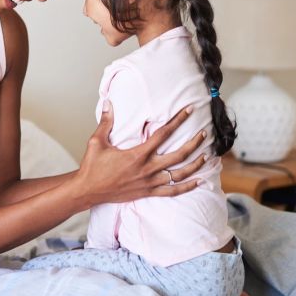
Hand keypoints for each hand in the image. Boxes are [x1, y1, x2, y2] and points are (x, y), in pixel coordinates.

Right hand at [73, 101, 206, 207]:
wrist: (88, 190)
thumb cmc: (92, 167)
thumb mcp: (97, 141)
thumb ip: (106, 122)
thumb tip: (108, 102)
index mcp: (137, 154)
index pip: (163, 134)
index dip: (178, 120)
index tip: (188, 110)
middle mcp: (147, 168)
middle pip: (179, 155)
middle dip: (194, 143)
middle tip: (204, 134)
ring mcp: (149, 182)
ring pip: (180, 174)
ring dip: (196, 165)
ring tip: (207, 156)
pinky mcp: (148, 193)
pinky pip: (173, 191)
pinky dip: (188, 187)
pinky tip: (199, 182)